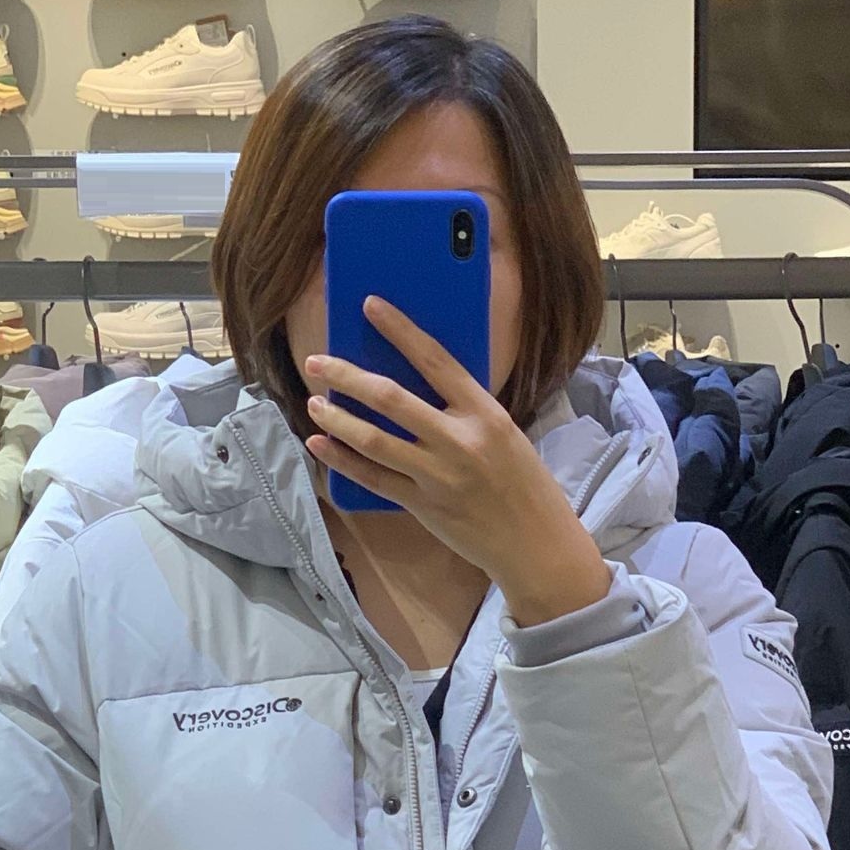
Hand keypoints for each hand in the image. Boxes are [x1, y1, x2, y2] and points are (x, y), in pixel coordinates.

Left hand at [303, 298, 610, 627]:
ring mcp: (438, 475)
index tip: (370, 306)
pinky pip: (374, 479)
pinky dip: (343, 461)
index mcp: (484, 413)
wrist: (535, 544)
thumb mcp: (504, 434)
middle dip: (347, 376)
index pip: (435, 360)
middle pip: (391, 398)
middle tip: (317, 362)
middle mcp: (459, 440)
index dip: (399, 330)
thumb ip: (465, 411)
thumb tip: (420, 384)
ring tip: (314, 402)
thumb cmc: (523, 485)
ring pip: (374, 439)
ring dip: (338, 418)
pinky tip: (320, 444)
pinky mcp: (424, 505)